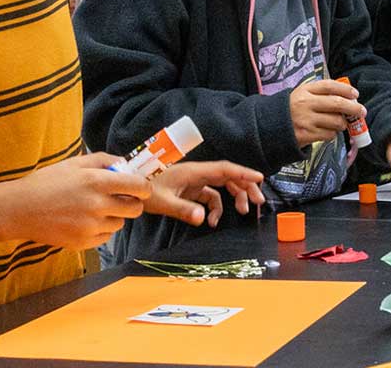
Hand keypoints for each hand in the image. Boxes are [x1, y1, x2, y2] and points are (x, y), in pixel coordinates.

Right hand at [1, 153, 150, 248]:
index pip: (138, 187)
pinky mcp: (82, 243)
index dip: (143, 187)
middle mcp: (97, 205)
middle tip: (121, 199)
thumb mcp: (73, 163)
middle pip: (135, 209)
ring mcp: (90, 227)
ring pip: (119, 224)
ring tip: (94, 209)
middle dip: (132, 203)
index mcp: (96, 182)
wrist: (18, 210)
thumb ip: (103, 160)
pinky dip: (100, 230)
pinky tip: (84, 221)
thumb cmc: (46, 183)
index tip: (141, 188)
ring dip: (114, 216)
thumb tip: (125, 164)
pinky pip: (105, 237)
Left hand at [146, 161, 264, 226]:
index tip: (259, 178)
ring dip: (235, 197)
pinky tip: (211, 221)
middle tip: (259, 202)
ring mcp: (194, 181)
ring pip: (222, 186)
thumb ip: (183, 210)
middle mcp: (197, 174)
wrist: (131, 187)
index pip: (224, 169)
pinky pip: (210, 196)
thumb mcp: (163, 202)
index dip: (243, 173)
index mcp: (194, 172)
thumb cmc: (144, 190)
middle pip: (228, 176)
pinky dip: (216, 208)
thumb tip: (203, 218)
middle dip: (246, 187)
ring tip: (243, 211)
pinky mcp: (190, 190)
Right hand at [290, 79, 363, 146]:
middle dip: (354, 108)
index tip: (355, 94)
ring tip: (339, 123)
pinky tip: (327, 131)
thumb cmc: (292, 110)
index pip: (330, 86)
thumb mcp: (302, 95)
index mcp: (305, 90)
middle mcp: (305, 103)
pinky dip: (332, 134)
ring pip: (336, 121)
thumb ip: (320, 93)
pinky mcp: (307, 134)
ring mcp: (306, 119)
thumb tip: (348, 97)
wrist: (271, 127)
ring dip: (342, 124)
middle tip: (361, 111)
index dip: (346, 89)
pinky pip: (329, 134)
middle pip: (337, 103)